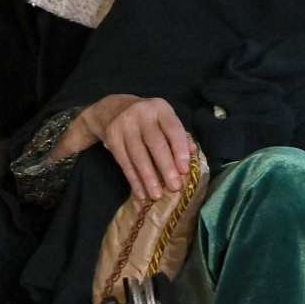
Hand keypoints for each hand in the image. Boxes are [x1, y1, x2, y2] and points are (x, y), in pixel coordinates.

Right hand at [78, 94, 193, 200]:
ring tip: (156, 195)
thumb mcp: (164, 119)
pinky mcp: (112, 138)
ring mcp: (124, 125)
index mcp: (160, 108)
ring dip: (148, 178)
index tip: (185, 170)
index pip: (173, 129)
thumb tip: (193, 153)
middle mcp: (142, 113)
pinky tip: (141, 193)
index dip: (179, 150)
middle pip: (155, 144)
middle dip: (166, 167)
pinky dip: (134, 180)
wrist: (112, 109)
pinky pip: (124, 162)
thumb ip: (179, 135)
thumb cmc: (147, 119)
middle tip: (174, 188)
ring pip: (138, 155)